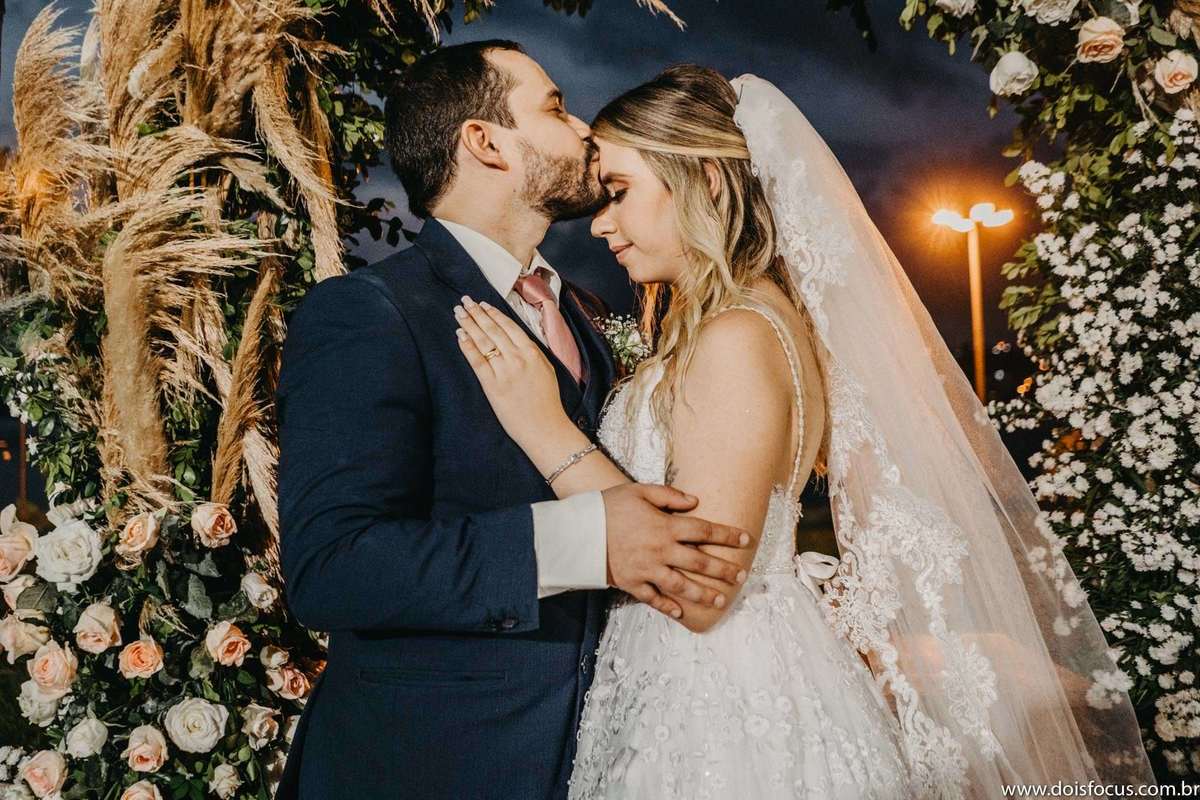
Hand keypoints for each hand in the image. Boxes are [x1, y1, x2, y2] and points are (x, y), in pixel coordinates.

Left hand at [455, 296, 567, 449]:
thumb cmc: (548, 402)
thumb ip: (532, 353)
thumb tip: (516, 340)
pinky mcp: (492, 385)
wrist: (545, 428)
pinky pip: (477, 361)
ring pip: (483, 341)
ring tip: (459, 313)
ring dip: (469, 324)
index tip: (483, 304)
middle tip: (464, 301)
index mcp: (533, 352)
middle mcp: (517, 358)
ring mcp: (504, 371)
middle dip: (477, 313)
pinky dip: (467, 346)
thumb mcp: (546, 370)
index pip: (509, 327)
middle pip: (493, 330)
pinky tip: (460, 335)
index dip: (493, 314)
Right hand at [602, 483, 750, 618]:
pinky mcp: (631, 583)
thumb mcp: (638, 491)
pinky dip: (667, 607)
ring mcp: (646, 570)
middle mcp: (660, 551)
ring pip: (681, 586)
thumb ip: (669, 496)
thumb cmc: (609, 506)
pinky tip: (681, 613)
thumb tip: (695, 502)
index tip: (746, 539)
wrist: (577, 531)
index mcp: (664, 527)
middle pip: (699, 562)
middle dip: (723, 569)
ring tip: (720, 600)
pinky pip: (653, 599)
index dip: (727, 535)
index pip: (704, 531)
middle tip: (741, 575)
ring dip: (703, 594)